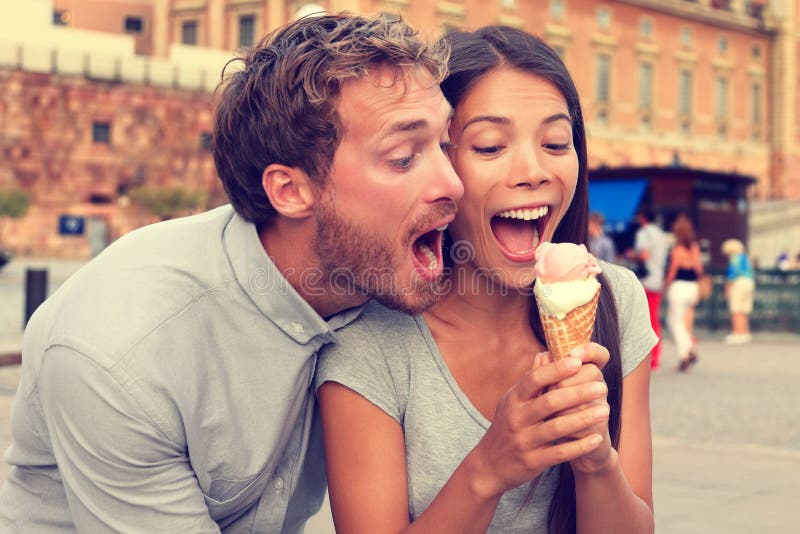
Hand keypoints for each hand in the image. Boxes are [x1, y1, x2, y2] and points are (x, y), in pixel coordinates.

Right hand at [468, 354, 608, 498]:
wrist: (489, 466)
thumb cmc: (506, 427)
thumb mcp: (512, 401)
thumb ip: (531, 380)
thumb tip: (545, 353)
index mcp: (513, 400)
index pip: (534, 379)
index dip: (556, 369)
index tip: (578, 361)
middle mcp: (516, 418)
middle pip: (549, 402)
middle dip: (577, 393)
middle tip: (601, 386)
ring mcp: (523, 441)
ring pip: (556, 427)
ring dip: (583, 418)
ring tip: (605, 410)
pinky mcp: (532, 462)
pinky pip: (559, 453)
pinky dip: (579, 446)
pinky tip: (596, 439)